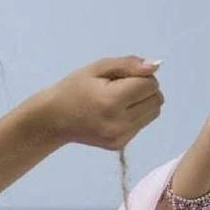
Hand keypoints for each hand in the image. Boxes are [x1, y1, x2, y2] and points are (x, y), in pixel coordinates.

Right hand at [29, 55, 163, 149]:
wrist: (52, 120)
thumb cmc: (72, 89)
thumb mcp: (96, 69)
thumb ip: (128, 64)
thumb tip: (156, 66)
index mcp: (112, 101)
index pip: (150, 84)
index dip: (139, 76)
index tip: (119, 78)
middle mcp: (119, 123)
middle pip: (157, 99)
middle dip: (144, 89)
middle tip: (119, 88)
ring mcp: (121, 137)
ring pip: (154, 112)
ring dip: (143, 102)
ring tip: (117, 100)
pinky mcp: (120, 145)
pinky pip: (142, 123)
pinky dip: (134, 114)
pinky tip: (113, 113)